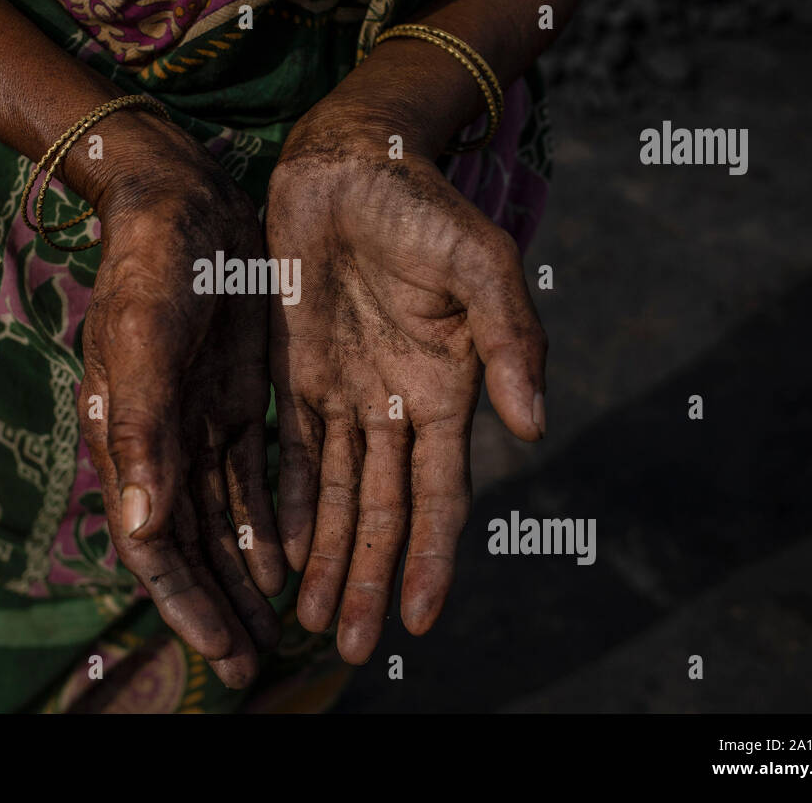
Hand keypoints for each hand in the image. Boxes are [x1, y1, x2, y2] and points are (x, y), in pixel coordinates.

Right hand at [75, 113, 286, 687]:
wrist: (182, 198)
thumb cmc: (152, 261)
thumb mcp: (143, 336)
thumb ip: (141, 431)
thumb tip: (143, 530)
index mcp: (126, 438)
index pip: (153, 543)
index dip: (186, 601)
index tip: (225, 651)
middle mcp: (157, 444)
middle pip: (186, 547)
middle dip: (217, 607)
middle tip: (253, 665)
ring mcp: (196, 426)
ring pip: (220, 522)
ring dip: (244, 576)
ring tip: (277, 629)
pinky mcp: (232, 403)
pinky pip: (250, 480)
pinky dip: (266, 523)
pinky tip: (289, 559)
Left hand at [266, 115, 546, 664]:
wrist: (349, 162)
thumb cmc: (425, 206)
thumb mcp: (483, 263)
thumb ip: (512, 338)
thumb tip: (534, 425)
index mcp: (449, 388)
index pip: (440, 495)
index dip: (430, 559)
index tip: (417, 622)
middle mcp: (398, 404)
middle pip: (383, 511)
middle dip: (370, 579)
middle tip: (352, 648)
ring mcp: (347, 393)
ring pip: (337, 495)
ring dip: (328, 557)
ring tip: (312, 621)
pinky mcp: (298, 374)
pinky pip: (290, 454)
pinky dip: (286, 505)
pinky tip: (277, 552)